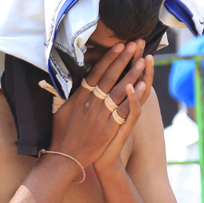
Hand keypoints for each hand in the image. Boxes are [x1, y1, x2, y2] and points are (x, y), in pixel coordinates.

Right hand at [48, 40, 148, 169]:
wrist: (65, 158)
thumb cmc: (61, 136)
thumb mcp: (62, 112)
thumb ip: (71, 98)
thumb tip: (72, 86)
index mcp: (79, 97)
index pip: (96, 73)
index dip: (108, 59)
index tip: (118, 46)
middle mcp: (90, 103)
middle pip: (109, 76)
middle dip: (122, 59)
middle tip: (133, 45)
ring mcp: (100, 114)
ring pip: (119, 89)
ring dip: (131, 73)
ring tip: (142, 60)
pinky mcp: (109, 127)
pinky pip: (124, 108)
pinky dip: (133, 96)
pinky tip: (142, 85)